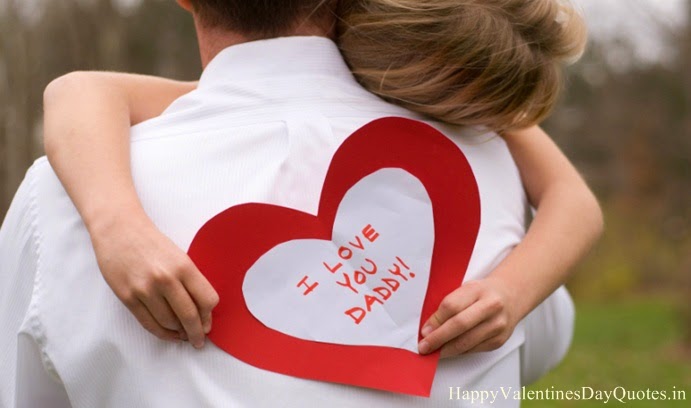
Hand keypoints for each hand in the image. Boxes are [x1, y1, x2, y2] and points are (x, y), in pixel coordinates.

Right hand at [90, 213, 218, 348]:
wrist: (119, 229)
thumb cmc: (151, 242)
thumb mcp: (179, 256)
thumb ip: (190, 280)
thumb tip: (201, 310)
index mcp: (184, 266)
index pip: (207, 299)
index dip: (209, 315)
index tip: (208, 323)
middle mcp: (166, 279)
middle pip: (190, 316)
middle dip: (197, 333)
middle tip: (199, 340)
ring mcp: (145, 290)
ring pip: (169, 323)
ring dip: (179, 333)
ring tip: (183, 335)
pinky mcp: (128, 298)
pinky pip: (149, 323)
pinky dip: (162, 333)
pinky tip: (169, 334)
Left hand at [417, 278, 517, 357]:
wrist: (511, 296)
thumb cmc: (483, 293)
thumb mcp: (466, 289)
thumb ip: (450, 304)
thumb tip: (430, 328)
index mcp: (478, 290)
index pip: (452, 306)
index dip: (436, 320)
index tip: (424, 331)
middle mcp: (491, 306)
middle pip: (459, 325)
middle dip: (438, 338)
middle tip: (424, 346)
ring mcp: (497, 325)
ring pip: (467, 342)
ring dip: (447, 349)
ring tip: (434, 352)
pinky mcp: (499, 340)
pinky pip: (474, 349)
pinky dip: (459, 352)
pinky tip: (450, 350)